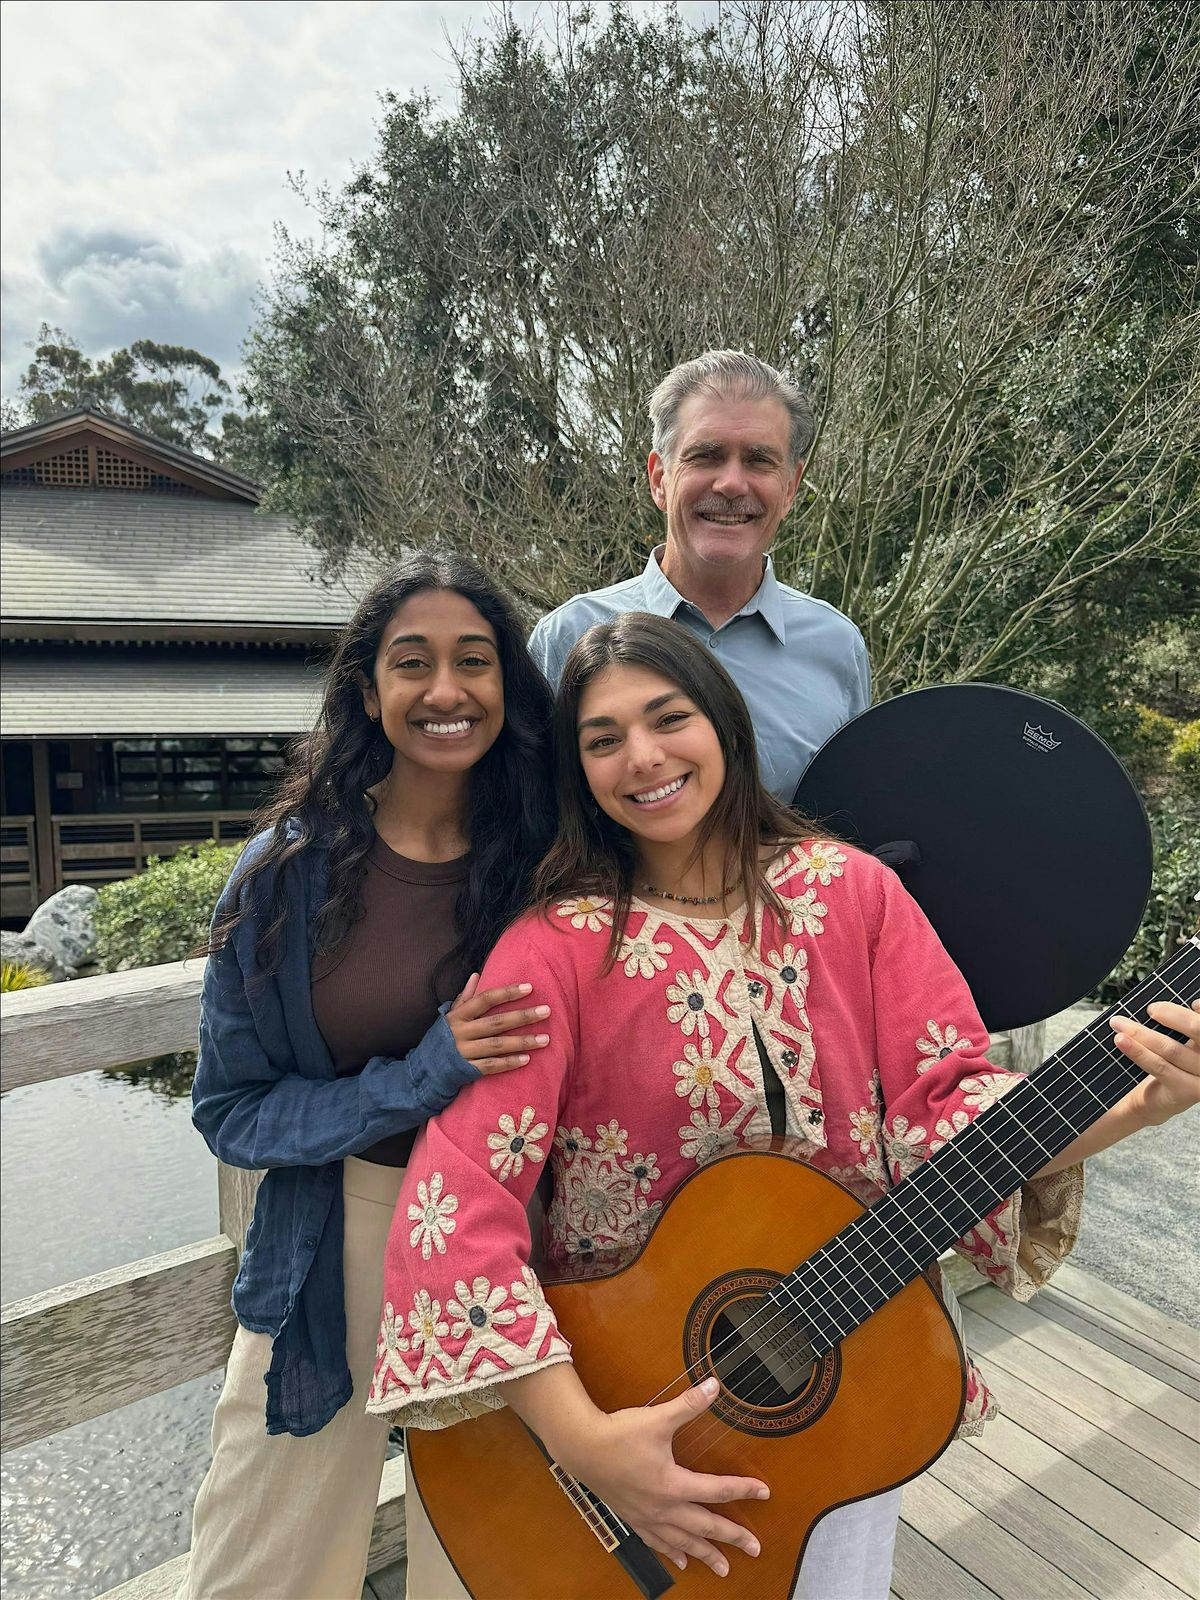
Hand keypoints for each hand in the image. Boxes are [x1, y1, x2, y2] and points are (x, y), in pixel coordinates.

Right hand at [446, 974, 550, 1074]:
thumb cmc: (441, 1039)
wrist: (423, 1070)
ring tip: (546, 1038)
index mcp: (458, 1015)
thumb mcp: (449, 1016)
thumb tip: (477, 974)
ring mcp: (464, 1052)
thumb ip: (465, 997)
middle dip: (523, 1016)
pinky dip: (509, 1063)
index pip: (485, 999)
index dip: (507, 993)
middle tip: (546, 1011)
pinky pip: (491, 1066)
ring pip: (498, 1045)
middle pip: (496, 1022)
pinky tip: (527, 1059)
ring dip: (523, 1041)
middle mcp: (461, 1032)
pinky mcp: (467, 1070)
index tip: (529, 987)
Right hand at [558, 1378, 767, 1577]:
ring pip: (682, 1542)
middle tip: (755, 1549)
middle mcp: (663, 1507)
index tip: (764, 1492)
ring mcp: (647, 1517)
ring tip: (724, 1568)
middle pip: (704, 1526)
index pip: (717, 1489)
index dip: (743, 1490)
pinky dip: (672, 1553)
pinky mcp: (634, 1518)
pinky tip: (680, 1562)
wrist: (581, 1447)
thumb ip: (689, 1404)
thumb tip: (715, 1386)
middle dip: (731, 1537)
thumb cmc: (619, 1433)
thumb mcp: (657, 1417)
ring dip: (705, 1555)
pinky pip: (657, 1542)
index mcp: (672, 1484)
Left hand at [1111, 998, 1199, 1123]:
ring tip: (1118, 1023)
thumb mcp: (1180, 1040)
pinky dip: (1138, 1051)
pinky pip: (1160, 1066)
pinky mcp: (1188, 1091)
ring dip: (1141, 1033)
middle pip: (1197, 1029)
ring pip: (1171, 1049)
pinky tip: (1121, 1040)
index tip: (1193, 1003)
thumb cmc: (1170, 1062)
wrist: (1159, 1099)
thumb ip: (1181, 1023)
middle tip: (1151, 1009)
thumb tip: (1159, 1005)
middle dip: (1172, 1015)